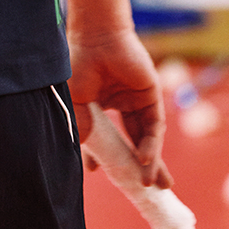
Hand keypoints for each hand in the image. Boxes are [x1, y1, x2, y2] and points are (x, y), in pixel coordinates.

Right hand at [67, 27, 172, 189]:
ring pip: (146, 137)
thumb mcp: (75, 102)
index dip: (106, 157)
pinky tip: (145, 161)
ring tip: (148, 184)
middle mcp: (122, 102)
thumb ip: (83, 128)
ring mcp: (137, 100)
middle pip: (133, 141)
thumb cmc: (78, 64)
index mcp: (102, 103)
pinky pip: (154, 127)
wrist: (96, 38)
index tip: (97, 172)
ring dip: (149, 162)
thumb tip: (87, 156)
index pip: (109, 137)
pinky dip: (151, 145)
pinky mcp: (152, 96)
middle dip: (139, 166)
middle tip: (142, 190)